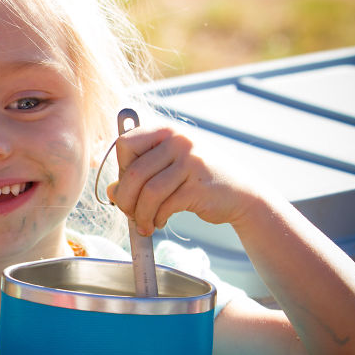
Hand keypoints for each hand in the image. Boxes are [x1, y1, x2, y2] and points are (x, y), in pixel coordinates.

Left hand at [106, 125, 256, 234]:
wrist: (242, 194)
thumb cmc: (198, 180)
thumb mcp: (169, 168)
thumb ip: (140, 175)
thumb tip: (112, 192)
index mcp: (167, 131)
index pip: (125, 143)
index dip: (120, 168)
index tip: (128, 184)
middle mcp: (179, 141)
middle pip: (133, 172)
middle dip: (126, 199)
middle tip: (128, 212)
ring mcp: (191, 162)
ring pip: (148, 192)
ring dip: (140, 214)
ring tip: (144, 223)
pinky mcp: (198, 186)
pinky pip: (165, 206)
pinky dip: (157, 218)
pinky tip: (160, 221)